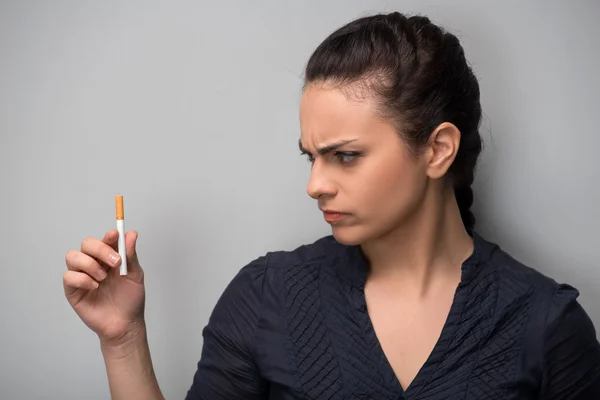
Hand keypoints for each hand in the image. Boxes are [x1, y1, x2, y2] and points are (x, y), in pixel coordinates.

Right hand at [64, 230, 145, 345]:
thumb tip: (131, 233)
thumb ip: (130, 255)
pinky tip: (94, 287)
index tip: (115, 235)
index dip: (108, 236)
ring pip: (72, 256)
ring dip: (90, 264)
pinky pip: (69, 276)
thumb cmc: (130, 299)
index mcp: (109, 257)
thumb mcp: (135, 275)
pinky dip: (82, 279)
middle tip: (115, 262)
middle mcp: (94, 263)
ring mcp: (82, 276)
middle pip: (86, 244)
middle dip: (100, 249)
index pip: (104, 240)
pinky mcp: (72, 290)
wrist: (125, 323)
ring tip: (103, 278)